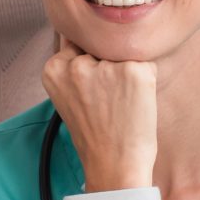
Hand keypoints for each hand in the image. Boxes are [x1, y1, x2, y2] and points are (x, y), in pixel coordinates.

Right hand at [40, 40, 157, 192]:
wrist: (114, 166)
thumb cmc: (94, 133)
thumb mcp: (69, 95)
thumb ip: (72, 64)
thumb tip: (88, 33)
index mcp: (54, 68)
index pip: (77, 41)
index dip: (91, 63)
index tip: (93, 89)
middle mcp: (77, 64)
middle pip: (101, 45)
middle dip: (108, 65)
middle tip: (108, 101)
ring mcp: (106, 67)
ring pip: (123, 53)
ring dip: (127, 72)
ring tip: (120, 104)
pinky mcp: (134, 71)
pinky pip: (145, 63)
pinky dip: (145, 81)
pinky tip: (134, 103)